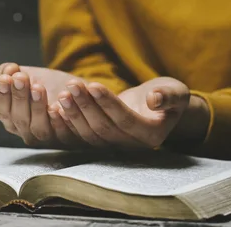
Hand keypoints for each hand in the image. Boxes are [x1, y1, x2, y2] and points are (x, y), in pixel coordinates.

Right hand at [0, 63, 83, 146]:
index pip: (2, 111)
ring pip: (40, 129)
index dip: (2, 95)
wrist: (81, 93)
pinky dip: (60, 121)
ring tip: (38, 87)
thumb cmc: (51, 85)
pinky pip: (64, 133)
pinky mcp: (71, 140)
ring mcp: (49, 139)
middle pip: (20, 119)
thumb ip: (12, 72)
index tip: (5, 78)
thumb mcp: (30, 75)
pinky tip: (58, 107)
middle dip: (19, 97)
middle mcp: (29, 133)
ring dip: (37, 108)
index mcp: (14, 118)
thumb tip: (7, 71)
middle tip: (21, 78)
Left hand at [57, 77, 209, 148]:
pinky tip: (54, 107)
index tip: (93, 84)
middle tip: (71, 86)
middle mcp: (130, 145)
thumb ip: (169, 96)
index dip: (108, 103)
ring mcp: (113, 146)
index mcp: (151, 135)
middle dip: (86, 106)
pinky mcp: (100, 141)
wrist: (158, 107)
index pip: (125, 119)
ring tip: (63, 93)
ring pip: (89, 133)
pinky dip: (67, 123)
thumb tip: (155, 99)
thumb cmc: (168, 96)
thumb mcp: (177, 92)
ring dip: (74, 113)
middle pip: (103, 128)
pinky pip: (80, 135)